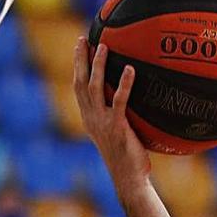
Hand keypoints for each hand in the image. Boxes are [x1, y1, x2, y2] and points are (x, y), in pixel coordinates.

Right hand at [73, 37, 151, 182]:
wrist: (128, 178)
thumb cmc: (128, 156)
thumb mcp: (119, 132)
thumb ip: (121, 114)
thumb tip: (139, 99)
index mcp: (89, 118)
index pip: (78, 87)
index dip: (77, 66)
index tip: (80, 46)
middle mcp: (90, 117)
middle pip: (79, 82)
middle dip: (80, 59)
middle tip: (84, 38)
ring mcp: (102, 122)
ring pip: (94, 88)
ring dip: (98, 66)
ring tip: (104, 46)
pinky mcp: (116, 127)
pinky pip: (119, 101)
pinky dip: (124, 84)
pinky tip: (131, 69)